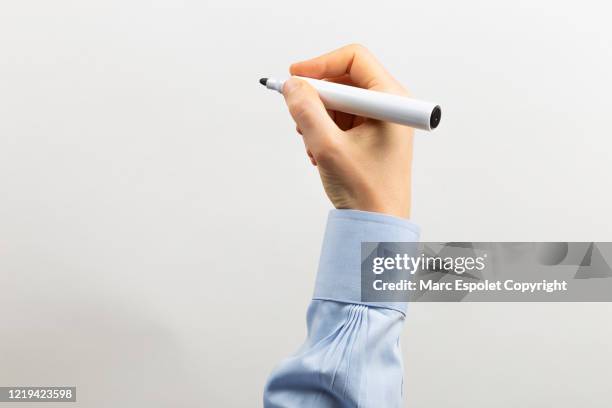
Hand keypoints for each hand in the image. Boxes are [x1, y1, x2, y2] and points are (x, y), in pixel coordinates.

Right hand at [283, 44, 413, 218]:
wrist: (377, 225)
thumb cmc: (366, 191)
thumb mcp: (327, 146)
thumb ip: (306, 110)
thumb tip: (291, 85)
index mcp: (391, 101)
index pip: (353, 59)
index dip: (320, 64)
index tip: (295, 77)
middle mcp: (389, 106)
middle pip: (344, 80)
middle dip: (317, 98)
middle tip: (299, 118)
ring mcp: (381, 121)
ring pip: (339, 102)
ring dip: (318, 119)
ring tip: (312, 145)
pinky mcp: (371, 136)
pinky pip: (341, 120)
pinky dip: (325, 132)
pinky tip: (320, 153)